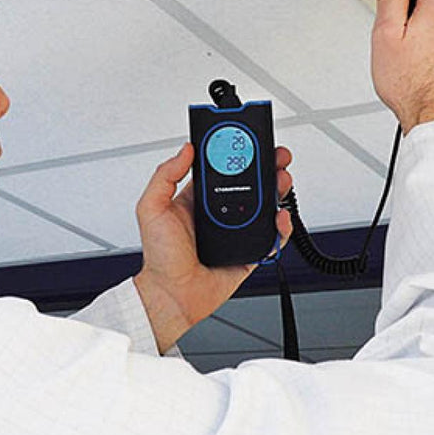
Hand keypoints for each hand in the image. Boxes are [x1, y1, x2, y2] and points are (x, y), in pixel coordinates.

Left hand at [133, 143, 292, 352]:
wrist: (173, 295)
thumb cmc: (159, 258)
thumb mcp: (151, 208)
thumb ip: (164, 176)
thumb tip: (184, 149)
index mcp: (198, 197)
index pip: (222, 166)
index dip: (237, 151)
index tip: (247, 139)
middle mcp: (220, 211)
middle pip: (251, 181)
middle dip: (267, 165)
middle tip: (276, 156)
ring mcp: (237, 229)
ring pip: (266, 204)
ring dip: (278, 189)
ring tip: (282, 179)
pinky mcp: (250, 250)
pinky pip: (272, 235)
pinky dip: (281, 225)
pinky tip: (279, 215)